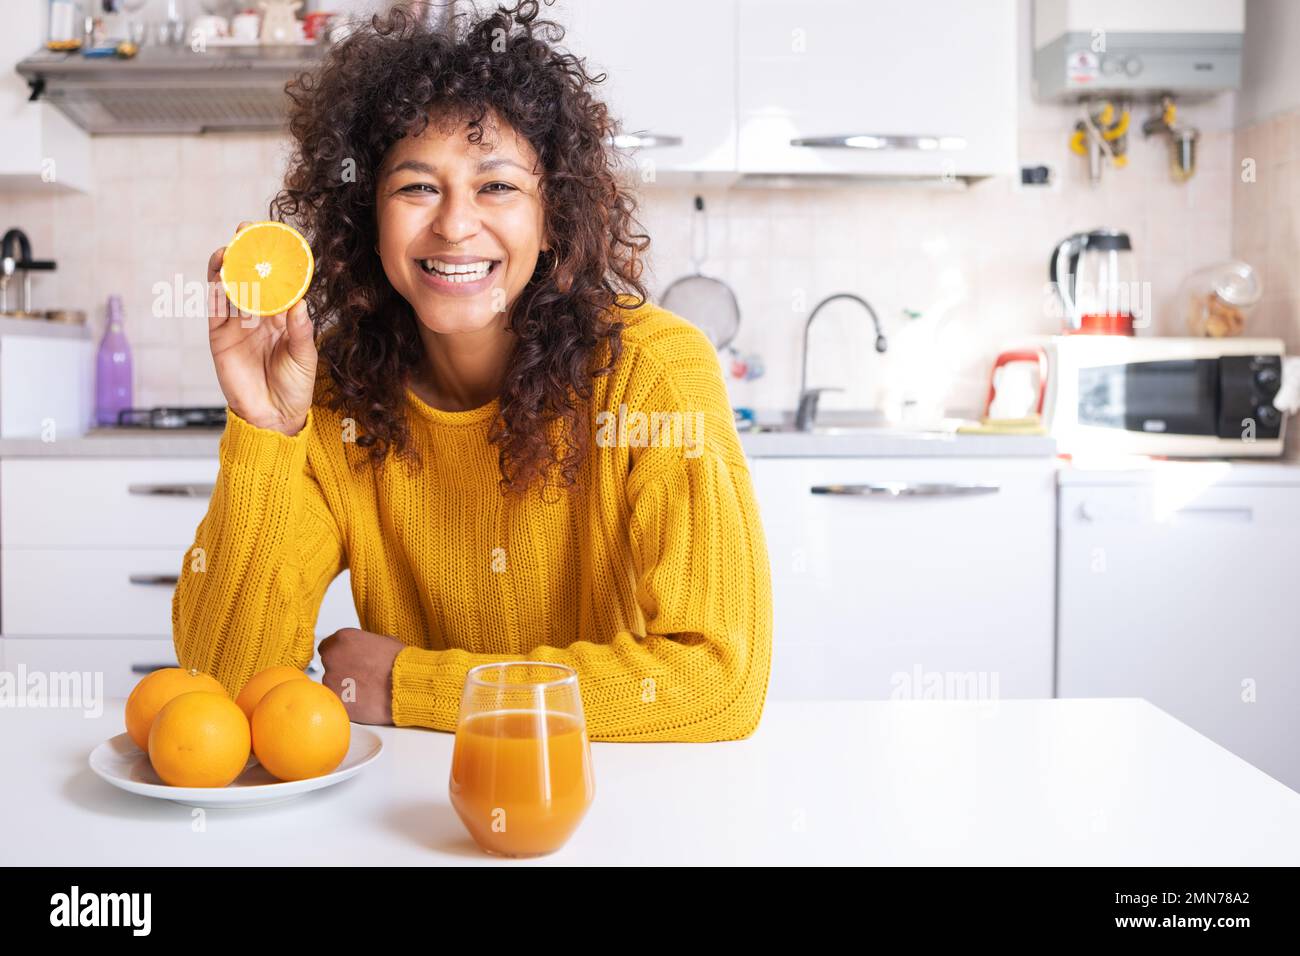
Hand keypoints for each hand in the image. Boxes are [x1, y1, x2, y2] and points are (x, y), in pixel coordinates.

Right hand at [207, 220, 317, 436]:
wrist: (274, 416)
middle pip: (247, 275)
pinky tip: (218, 276)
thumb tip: (299, 302)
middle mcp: (258, 314)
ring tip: (229, 249)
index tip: (274, 236)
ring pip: (227, 286)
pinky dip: (215, 291)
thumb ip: (300, 331)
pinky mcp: (219, 337)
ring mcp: (236, 324)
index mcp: (282, 315)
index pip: (275, 280)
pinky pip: (214, 309)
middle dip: (244, 251)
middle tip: (245, 231)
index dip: (273, 258)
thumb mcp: (305, 357)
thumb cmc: (295, 386)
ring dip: (226, 265)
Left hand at [317, 627, 405, 724]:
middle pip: (329, 665)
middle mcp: (332, 657)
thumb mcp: (382, 641)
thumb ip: (363, 644)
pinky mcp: (335, 700)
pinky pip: (337, 701)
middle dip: (341, 670)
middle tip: (361, 676)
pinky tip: (363, 700)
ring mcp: (331, 680)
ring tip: (366, 689)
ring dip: (344, 687)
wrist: (406, 686)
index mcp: (343, 638)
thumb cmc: (400, 664)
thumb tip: (362, 650)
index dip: (340, 655)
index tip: (349, 661)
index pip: (327, 646)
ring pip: (332, 684)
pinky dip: (347, 702)